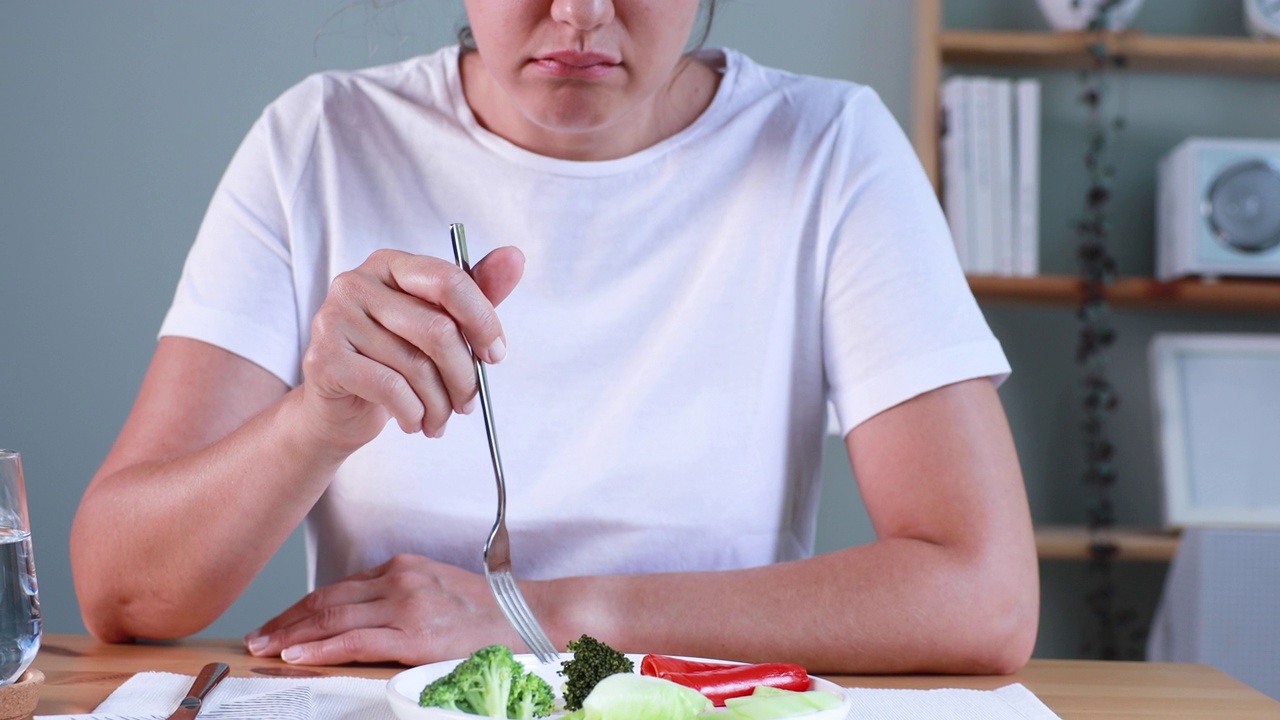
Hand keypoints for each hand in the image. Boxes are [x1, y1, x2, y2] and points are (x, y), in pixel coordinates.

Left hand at [243, 554, 526, 664]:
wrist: (529, 617)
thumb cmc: (488, 611)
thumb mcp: (436, 589)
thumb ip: (398, 596)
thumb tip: (358, 619)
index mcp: (402, 567)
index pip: (339, 588)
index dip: (302, 607)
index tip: (278, 623)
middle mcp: (399, 580)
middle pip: (327, 601)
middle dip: (287, 621)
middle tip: (257, 638)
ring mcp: (406, 606)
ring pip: (334, 619)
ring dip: (293, 636)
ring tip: (265, 649)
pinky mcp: (415, 634)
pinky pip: (356, 641)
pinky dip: (322, 648)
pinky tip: (297, 655)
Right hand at [299, 246, 524, 453]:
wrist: (337, 407)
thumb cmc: (392, 359)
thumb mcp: (437, 323)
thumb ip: (474, 294)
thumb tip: (514, 258)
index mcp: (390, 265)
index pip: (448, 280)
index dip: (482, 321)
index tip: (495, 355)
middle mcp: (356, 283)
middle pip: (437, 328)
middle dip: (464, 375)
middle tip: (470, 402)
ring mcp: (335, 319)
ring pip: (416, 366)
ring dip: (440, 404)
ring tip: (440, 418)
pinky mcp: (324, 359)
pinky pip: (391, 389)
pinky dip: (414, 413)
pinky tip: (415, 421)